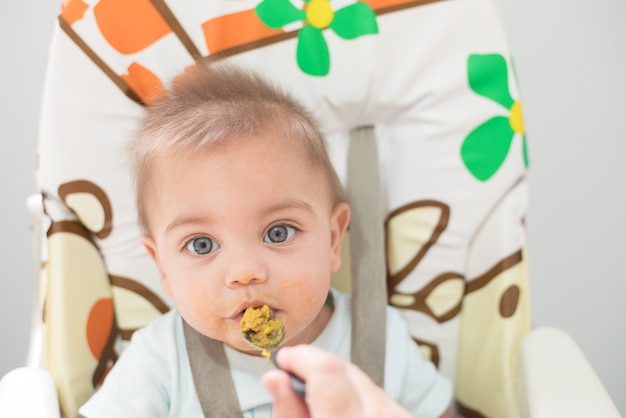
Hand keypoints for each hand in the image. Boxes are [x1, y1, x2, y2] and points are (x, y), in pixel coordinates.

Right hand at [262, 345, 413, 417]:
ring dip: (332, 380)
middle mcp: (378, 415)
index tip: (284, 360)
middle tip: (294, 379)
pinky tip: (342, 408)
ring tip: (319, 402)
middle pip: (341, 368)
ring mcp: (396, 413)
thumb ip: (289, 411)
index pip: (326, 373)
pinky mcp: (405, 414)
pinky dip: (352, 392)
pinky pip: (373, 388)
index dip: (301, 358)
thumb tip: (273, 376)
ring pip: (357, 375)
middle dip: (313, 366)